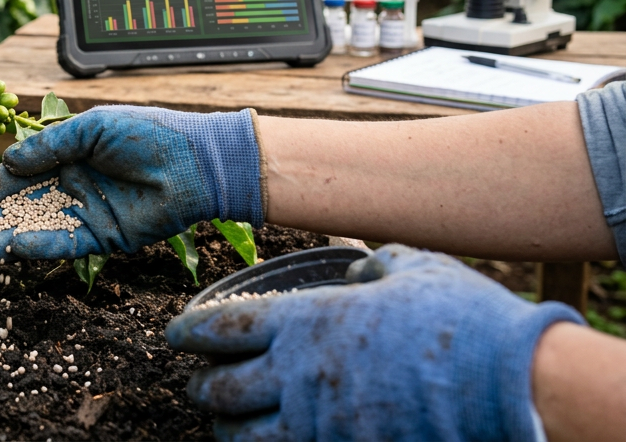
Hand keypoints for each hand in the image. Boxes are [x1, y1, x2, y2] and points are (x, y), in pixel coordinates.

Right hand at [0, 105, 262, 260]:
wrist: (195, 164)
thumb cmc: (147, 134)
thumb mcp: (91, 128)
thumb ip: (49, 144)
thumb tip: (8, 160)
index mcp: (67, 154)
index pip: (19, 172)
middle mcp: (72, 184)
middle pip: (22, 204)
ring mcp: (86, 212)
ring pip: (38, 228)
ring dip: (9, 237)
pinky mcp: (103, 238)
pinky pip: (64, 245)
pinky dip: (40, 247)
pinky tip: (16, 247)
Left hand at [165, 245, 583, 441]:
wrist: (515, 384)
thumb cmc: (463, 319)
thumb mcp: (412, 268)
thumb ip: (372, 266)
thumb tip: (358, 269)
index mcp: (307, 322)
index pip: (221, 328)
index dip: (188, 332)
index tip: (175, 335)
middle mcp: (300, 376)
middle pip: (222, 390)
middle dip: (202, 388)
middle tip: (199, 384)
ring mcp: (322, 426)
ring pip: (244, 439)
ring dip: (226, 430)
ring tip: (223, 424)